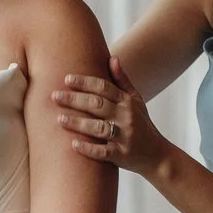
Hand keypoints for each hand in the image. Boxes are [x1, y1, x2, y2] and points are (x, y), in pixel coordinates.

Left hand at [52, 57, 168, 176]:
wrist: (156, 155)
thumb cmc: (142, 125)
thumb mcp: (135, 101)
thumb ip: (122, 81)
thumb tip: (113, 58)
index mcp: (127, 102)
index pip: (104, 88)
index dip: (85, 83)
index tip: (67, 79)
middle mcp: (126, 117)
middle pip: (97, 104)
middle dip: (75, 100)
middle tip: (55, 96)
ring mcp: (124, 137)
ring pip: (98, 127)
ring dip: (77, 123)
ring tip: (59, 119)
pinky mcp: (121, 155)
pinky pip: (103, 152)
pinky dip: (88, 148)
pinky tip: (73, 144)